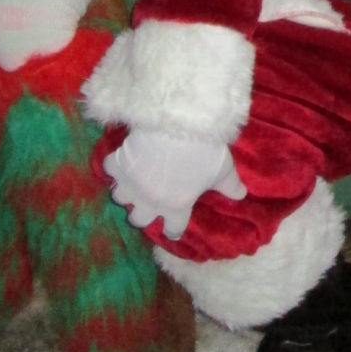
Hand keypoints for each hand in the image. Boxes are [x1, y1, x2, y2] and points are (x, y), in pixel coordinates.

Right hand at [103, 127, 246, 240]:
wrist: (177, 122)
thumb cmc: (204, 150)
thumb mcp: (223, 169)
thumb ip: (230, 186)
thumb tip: (241, 196)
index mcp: (176, 206)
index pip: (173, 229)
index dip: (174, 228)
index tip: (173, 226)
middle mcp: (150, 201)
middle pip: (138, 220)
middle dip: (143, 212)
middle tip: (149, 200)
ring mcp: (131, 183)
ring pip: (120, 198)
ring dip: (127, 191)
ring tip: (133, 180)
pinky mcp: (117, 164)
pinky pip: (109, 170)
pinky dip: (114, 164)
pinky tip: (121, 158)